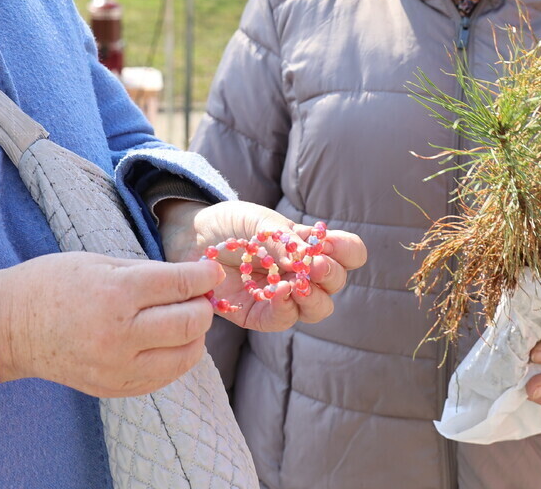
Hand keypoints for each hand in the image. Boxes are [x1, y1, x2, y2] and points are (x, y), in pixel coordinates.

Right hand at [0, 251, 222, 397]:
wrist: (9, 327)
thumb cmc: (53, 284)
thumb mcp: (100, 263)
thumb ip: (149, 273)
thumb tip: (192, 280)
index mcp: (116, 293)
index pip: (180, 286)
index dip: (204, 277)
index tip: (212, 272)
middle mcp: (120, 334)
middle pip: (190, 323)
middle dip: (202, 306)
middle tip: (198, 295)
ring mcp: (118, 367)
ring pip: (185, 355)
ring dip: (194, 335)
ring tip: (183, 319)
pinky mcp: (115, 388)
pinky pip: (164, 376)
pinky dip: (175, 357)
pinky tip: (166, 341)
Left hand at [155, 200, 366, 331]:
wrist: (191, 237)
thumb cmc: (230, 224)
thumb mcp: (259, 220)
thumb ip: (284, 238)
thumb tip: (308, 259)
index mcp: (309, 246)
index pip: (348, 253)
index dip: (347, 251)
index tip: (331, 244)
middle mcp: (302, 273)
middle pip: (336, 283)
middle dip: (331, 275)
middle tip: (316, 265)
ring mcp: (284, 296)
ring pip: (318, 308)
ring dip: (314, 297)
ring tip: (300, 283)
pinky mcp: (260, 314)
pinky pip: (284, 319)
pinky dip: (285, 307)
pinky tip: (278, 293)